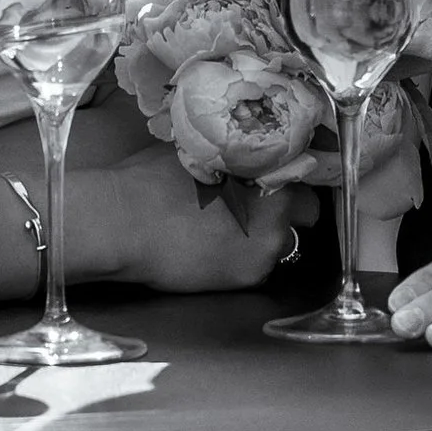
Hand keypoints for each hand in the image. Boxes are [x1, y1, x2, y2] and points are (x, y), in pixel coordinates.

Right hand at [88, 141, 318, 292]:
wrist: (125, 224)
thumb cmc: (154, 180)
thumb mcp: (199, 151)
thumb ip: (232, 155)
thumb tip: (239, 151)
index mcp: (270, 176)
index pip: (306, 176)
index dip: (289, 178)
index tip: (274, 180)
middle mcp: (279, 216)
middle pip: (306, 213)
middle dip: (286, 210)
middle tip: (255, 207)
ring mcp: (266, 251)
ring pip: (282, 243)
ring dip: (265, 237)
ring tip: (229, 232)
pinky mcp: (248, 279)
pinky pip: (259, 267)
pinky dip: (245, 259)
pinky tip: (216, 252)